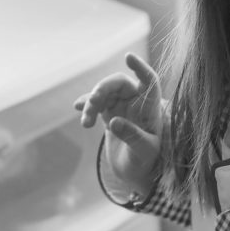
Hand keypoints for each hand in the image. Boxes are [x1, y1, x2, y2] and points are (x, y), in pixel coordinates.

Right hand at [74, 53, 163, 194]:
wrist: (135, 173)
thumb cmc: (146, 162)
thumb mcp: (144, 152)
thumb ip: (132, 136)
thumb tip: (114, 122)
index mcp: (151, 108)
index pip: (149, 81)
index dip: (140, 68)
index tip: (128, 57)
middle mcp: (137, 102)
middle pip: (120, 83)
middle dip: (103, 88)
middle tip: (92, 103)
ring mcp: (122, 106)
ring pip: (105, 93)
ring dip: (92, 102)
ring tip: (86, 123)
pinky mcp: (109, 114)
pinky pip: (96, 103)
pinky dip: (86, 105)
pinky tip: (78, 108)